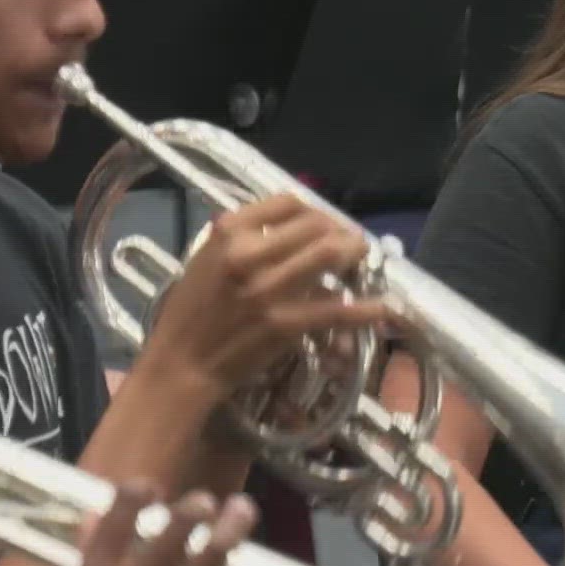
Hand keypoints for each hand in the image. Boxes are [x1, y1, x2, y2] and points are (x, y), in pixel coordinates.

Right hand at [24, 482, 264, 565]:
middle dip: (196, 506)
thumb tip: (93, 514)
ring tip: (242, 510)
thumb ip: (81, 560)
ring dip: (233, 527)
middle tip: (204, 503)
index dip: (139, 491)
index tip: (151, 488)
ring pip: (213, 556)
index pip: (120, 513)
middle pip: (177, 527)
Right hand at [144, 193, 394, 399]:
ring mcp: (267, 289)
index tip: (325, 224)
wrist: (181, 363)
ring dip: (356, 254)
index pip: (288, 203)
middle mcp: (248, 254)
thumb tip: (293, 225)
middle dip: (341, 231)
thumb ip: (245, 237)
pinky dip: (366, 308)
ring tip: (364, 259)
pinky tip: (383, 309)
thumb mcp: (208, 258)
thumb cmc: (191, 311)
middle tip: (352, 243)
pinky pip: (337, 310)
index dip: (315, 211)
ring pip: (329, 254)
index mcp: (228, 231)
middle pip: (315, 225)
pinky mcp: (284, 323)